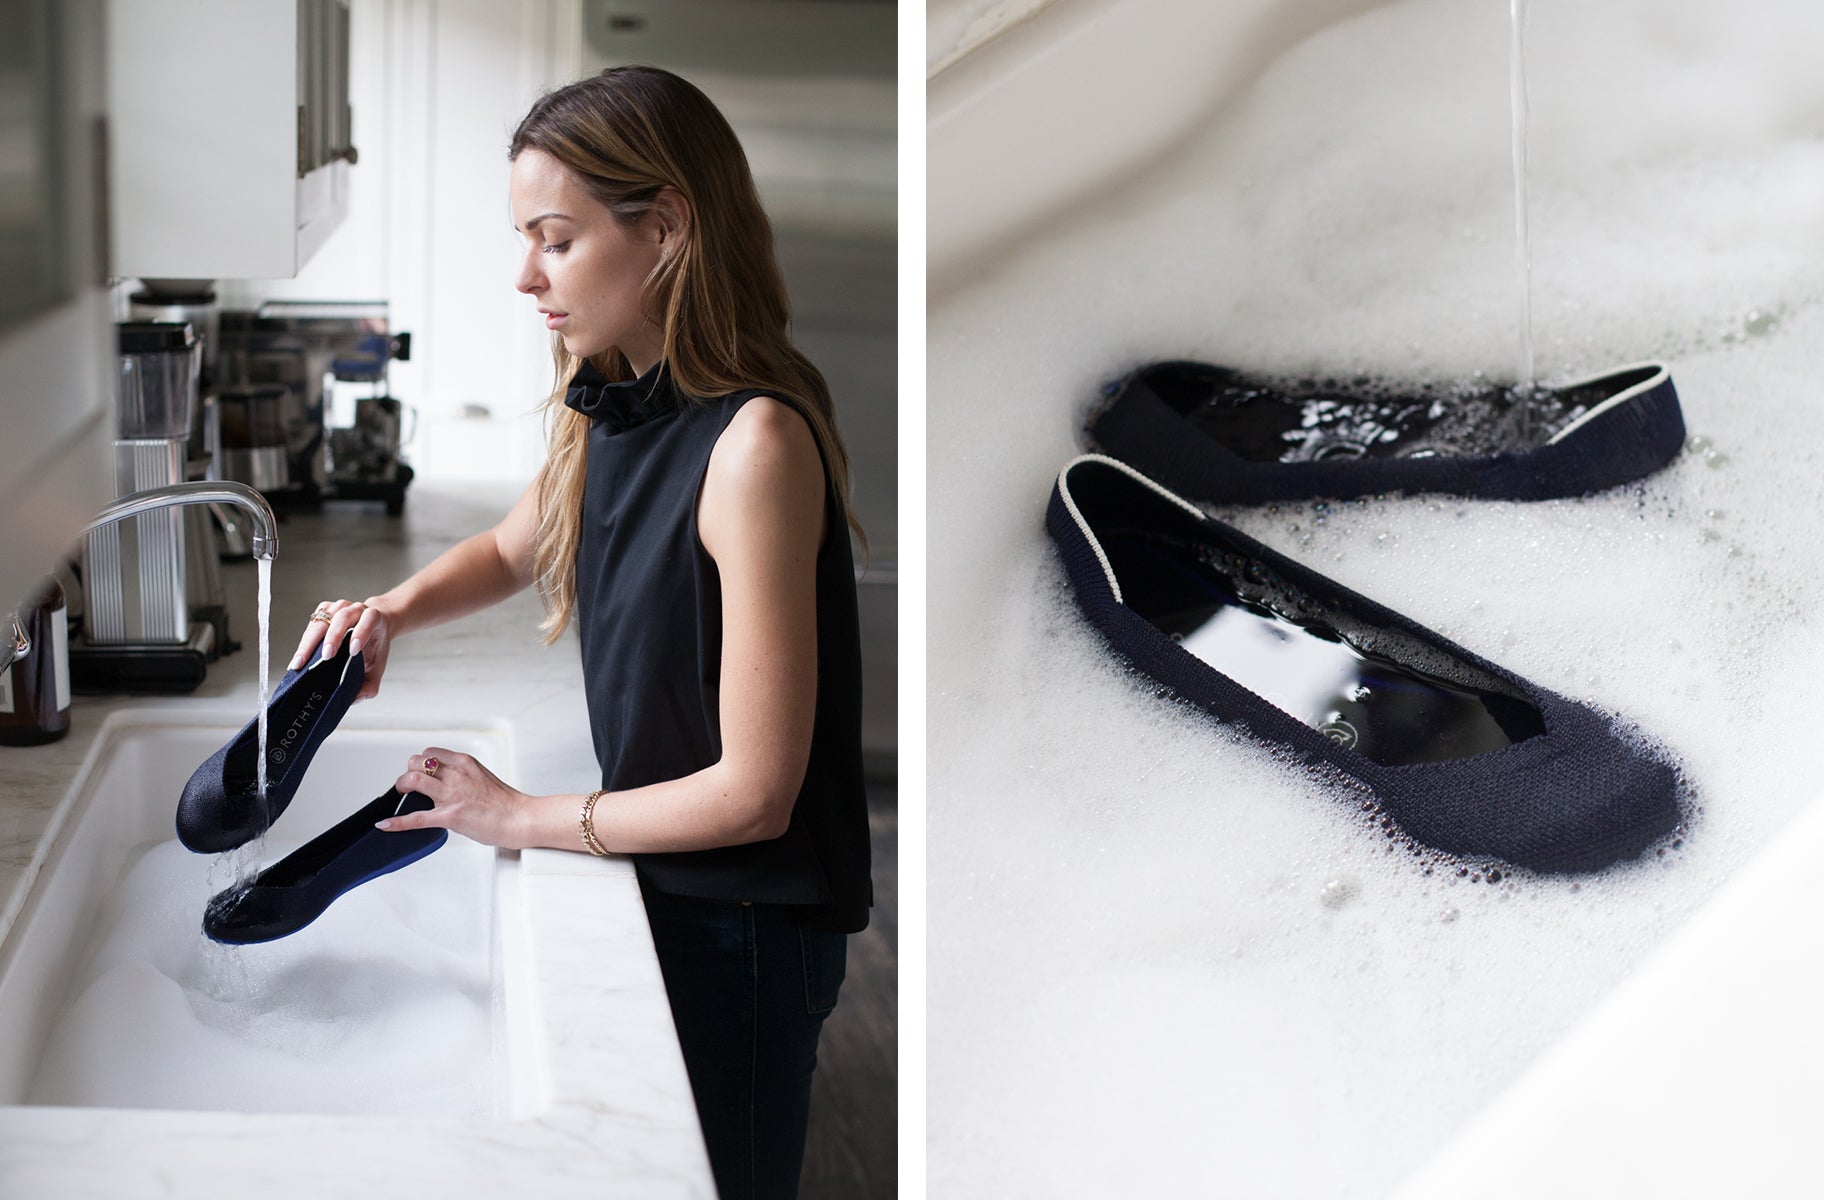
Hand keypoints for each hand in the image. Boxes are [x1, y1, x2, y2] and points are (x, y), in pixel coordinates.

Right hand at [288, 597, 396, 700]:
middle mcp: (355, 609)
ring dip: (311, 641)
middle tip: (326, 656)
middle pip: (341, 618)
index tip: (353, 651)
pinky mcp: (324, 610)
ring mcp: (338, 607)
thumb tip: (355, 699)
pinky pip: (312, 623)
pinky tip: (300, 656)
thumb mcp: (378, 665)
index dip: (361, 633)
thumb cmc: (374, 646)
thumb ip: (371, 684)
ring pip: (323, 620)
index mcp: (373, 618)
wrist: (373, 626)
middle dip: (332, 637)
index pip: (368, 620)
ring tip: (302, 661)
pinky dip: (305, 640)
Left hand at [381, 747, 531, 848]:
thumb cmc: (505, 802)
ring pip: (412, 780)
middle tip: (409, 785)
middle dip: (408, 772)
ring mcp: (452, 794)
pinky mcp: (449, 816)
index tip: (419, 772)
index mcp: (464, 763)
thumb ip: (461, 775)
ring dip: (401, 787)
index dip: (420, 763)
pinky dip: (397, 822)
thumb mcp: (482, 776)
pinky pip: (416, 818)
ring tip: (402, 795)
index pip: (430, 752)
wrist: (520, 818)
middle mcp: (456, 774)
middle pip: (416, 762)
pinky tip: (386, 824)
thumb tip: (444, 781)